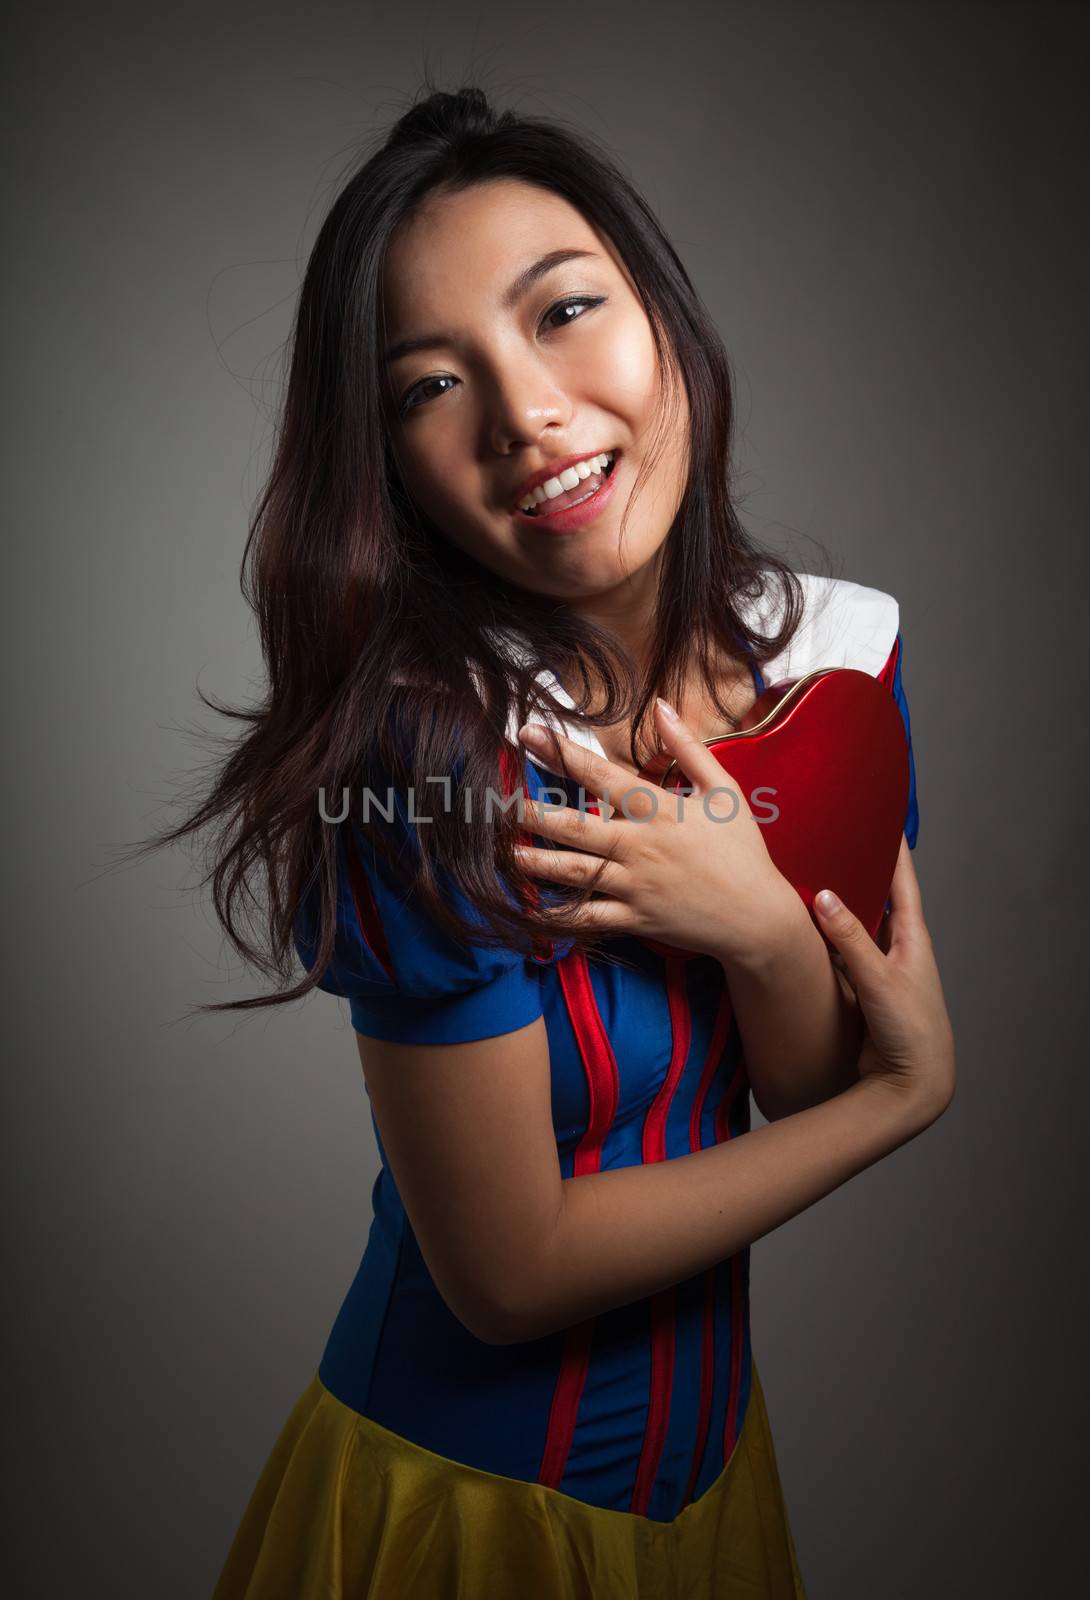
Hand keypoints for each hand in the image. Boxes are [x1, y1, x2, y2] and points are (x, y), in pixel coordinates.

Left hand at [514, 698, 799, 965]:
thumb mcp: (725, 791)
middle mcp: (641, 847)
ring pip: (574, 872)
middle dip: (532, 813)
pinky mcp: (634, 919)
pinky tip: (531, 906)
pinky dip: (558, 914)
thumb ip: (688, 749)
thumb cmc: (742, 850)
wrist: (757, 917)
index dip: (562, 754)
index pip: (602, 777)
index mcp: (661, 810)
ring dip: (534, 860)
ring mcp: (635, 886)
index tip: (529, 733)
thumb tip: (660, 706)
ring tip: (502, 849)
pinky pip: (588, 918)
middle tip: (497, 801)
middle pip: (575, 826)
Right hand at [814, 835, 955, 1126]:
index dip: (893, 850)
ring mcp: (880, 970)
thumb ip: (850, 939)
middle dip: (858, 870)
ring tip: (813, 875)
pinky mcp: (863, 991)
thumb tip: (823, 895)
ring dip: (839, 904)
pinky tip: (806, 928)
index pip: (902, 882)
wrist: (913, 1087)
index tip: (879, 816)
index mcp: (913, 940)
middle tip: (833, 841)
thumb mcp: (879, 980)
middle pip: (877, 899)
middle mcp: (898, 950)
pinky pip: (842, 953)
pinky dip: (828, 938)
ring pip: (857, 926)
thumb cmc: (910, 1032)